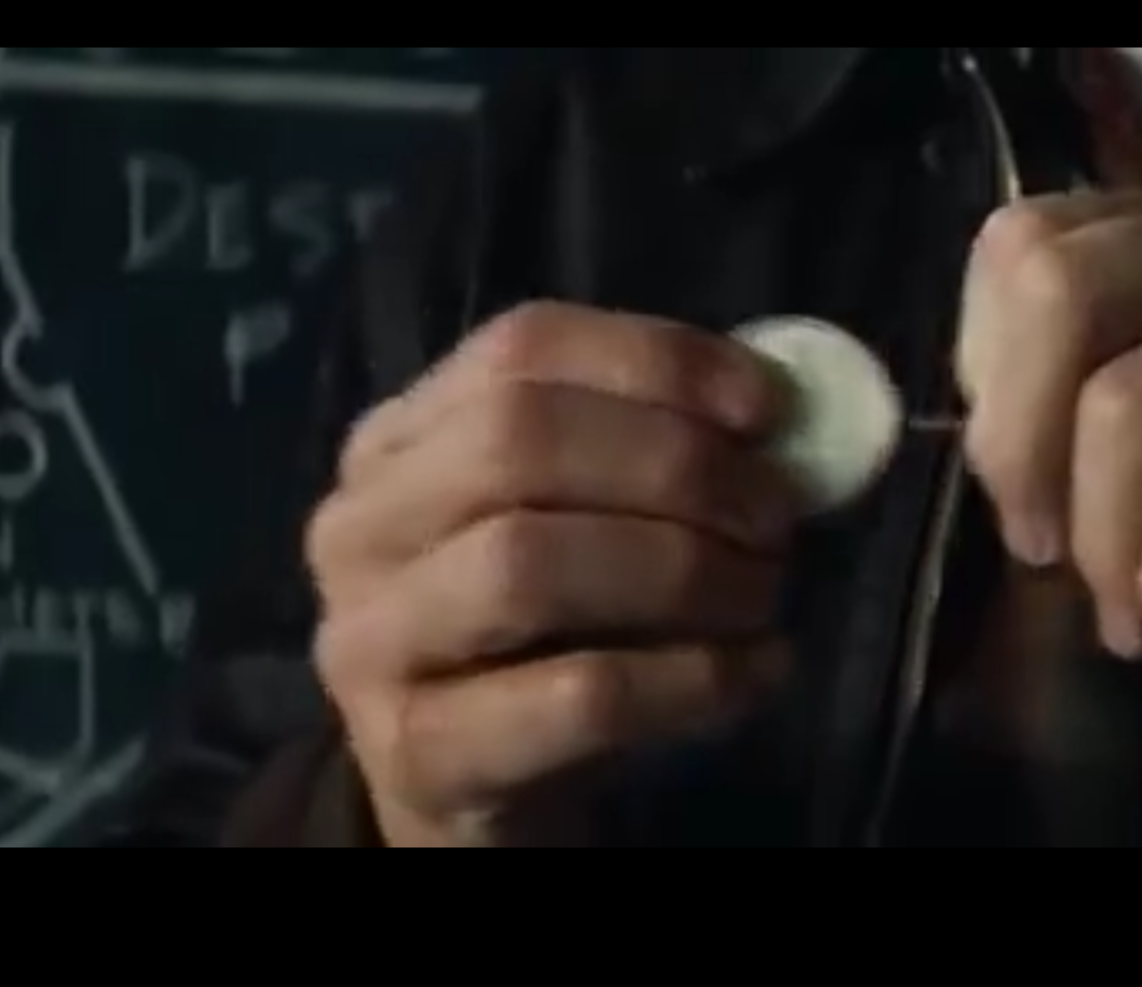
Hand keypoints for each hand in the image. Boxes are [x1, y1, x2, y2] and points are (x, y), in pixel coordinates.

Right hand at [309, 303, 799, 845]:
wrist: (476, 794)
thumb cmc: (547, 634)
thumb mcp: (582, 519)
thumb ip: (654, 447)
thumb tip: (784, 409)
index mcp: (398, 440)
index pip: (523, 347)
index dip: (658, 363)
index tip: (768, 407)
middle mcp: (357, 525)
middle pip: (518, 442)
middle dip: (678, 467)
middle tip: (776, 518)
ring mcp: (369, 643)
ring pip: (530, 565)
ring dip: (684, 569)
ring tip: (764, 593)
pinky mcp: (419, 754)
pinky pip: (579, 695)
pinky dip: (694, 676)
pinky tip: (758, 670)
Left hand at [956, 192, 1141, 749]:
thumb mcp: (1131, 463)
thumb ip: (1056, 405)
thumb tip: (983, 433)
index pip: (1025, 245)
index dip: (991, 381)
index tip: (1026, 490)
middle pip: (1063, 292)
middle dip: (1023, 451)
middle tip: (1048, 555)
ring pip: (1129, 410)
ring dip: (1109, 554)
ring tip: (1140, 619)